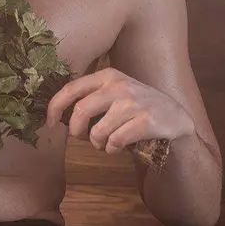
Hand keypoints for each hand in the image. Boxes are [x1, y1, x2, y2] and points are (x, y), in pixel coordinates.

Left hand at [45, 67, 194, 153]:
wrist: (174, 116)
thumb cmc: (136, 107)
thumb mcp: (114, 93)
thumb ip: (90, 98)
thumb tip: (59, 115)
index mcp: (107, 75)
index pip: (72, 88)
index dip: (55, 106)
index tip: (50, 123)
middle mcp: (119, 85)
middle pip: (81, 111)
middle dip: (76, 131)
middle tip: (82, 138)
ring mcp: (133, 103)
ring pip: (98, 131)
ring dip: (97, 143)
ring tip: (106, 143)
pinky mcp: (146, 121)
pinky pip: (115, 142)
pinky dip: (112, 149)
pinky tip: (119, 146)